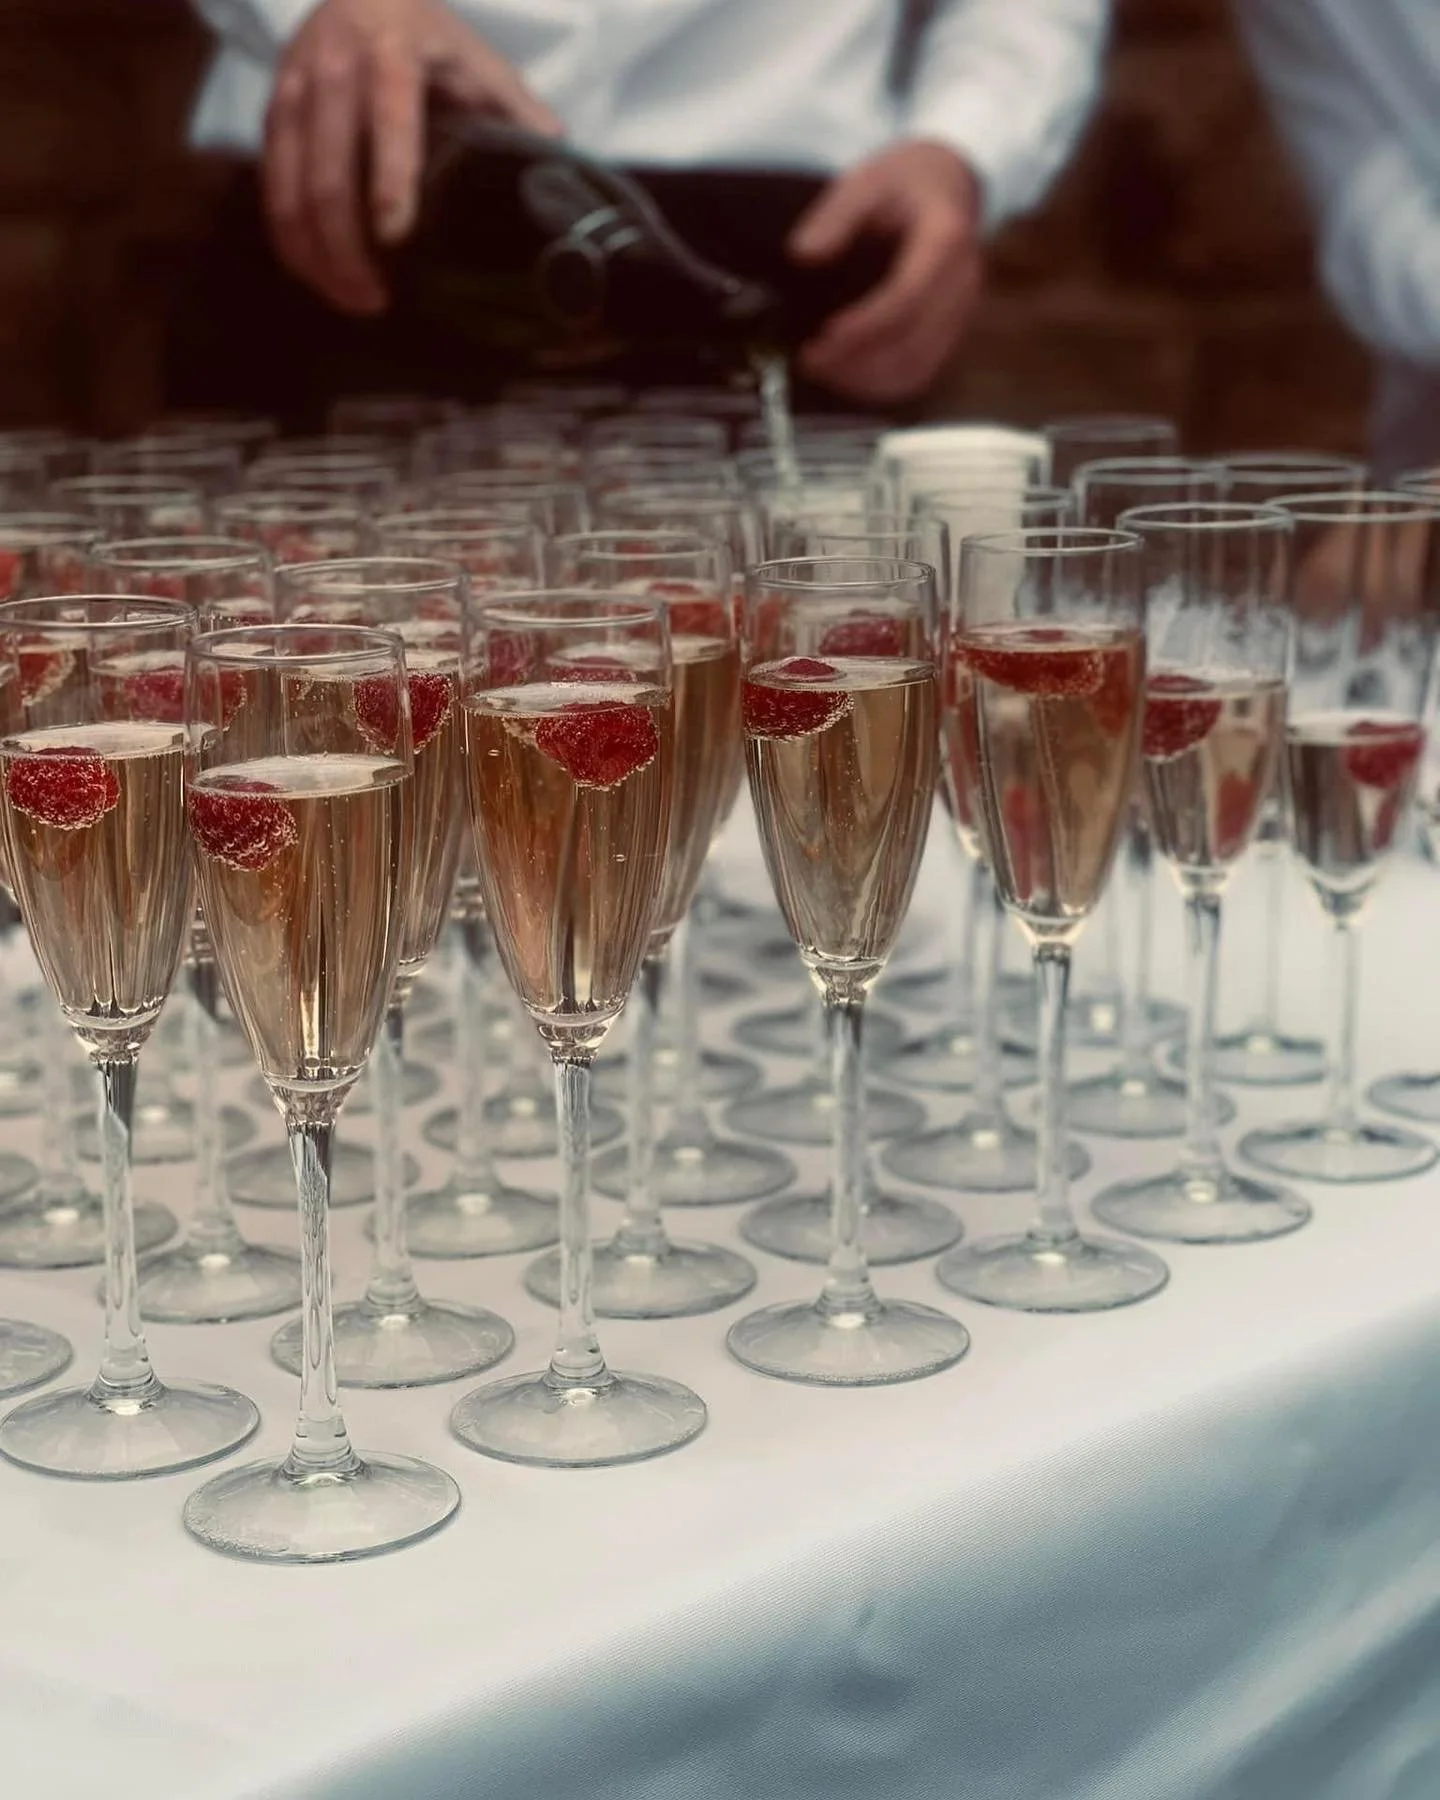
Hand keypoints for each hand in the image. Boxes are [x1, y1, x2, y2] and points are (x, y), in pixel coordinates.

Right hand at [264, 0, 561, 314]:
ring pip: (289, 187)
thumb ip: (514, 107)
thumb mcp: (476, 59)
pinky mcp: (273, 112)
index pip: (389, 122)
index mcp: (391, 52)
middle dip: (347, 247)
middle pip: (327, 172)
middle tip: (376, 301)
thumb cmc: (428, 36)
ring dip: (315, 255)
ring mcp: (293, 89)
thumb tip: (558, 157)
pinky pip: (272, 186)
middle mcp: (332, 67)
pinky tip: (318, 276)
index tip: (396, 239)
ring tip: (352, 300)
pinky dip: (290, 238)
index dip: (389, 182)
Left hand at [788, 141, 982, 403]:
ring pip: (918, 366)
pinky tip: (847, 378)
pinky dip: (883, 385)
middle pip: (912, 342)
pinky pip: (921, 372)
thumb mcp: (866, 180)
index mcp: (945, 240)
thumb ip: (835, 216)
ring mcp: (961, 311)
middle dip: (857, 361)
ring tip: (821, 371)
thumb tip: (802, 255)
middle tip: (809, 361)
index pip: (906, 297)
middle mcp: (962, 282)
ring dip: (867, 381)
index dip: (864, 326)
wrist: (949, 183)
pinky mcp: (951, 330)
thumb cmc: (905, 182)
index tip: (823, 338)